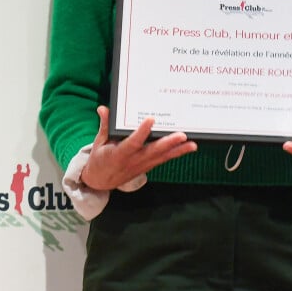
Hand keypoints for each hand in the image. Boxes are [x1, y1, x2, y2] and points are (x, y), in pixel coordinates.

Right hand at [80, 106, 197, 190]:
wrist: (100, 181)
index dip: (142, 132)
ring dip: (178, 151)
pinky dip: (176, 154)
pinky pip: (163, 160)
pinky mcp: (147, 167)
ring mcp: (142, 165)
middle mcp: (133, 161)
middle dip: (168, 143)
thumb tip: (103, 108)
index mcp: (119, 154)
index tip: (151, 119)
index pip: (132, 143)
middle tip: (182, 135)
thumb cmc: (100, 159)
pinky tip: (188, 147)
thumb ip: (104, 125)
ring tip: (192, 144)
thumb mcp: (99, 142)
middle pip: (153, 151)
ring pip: (162, 157)